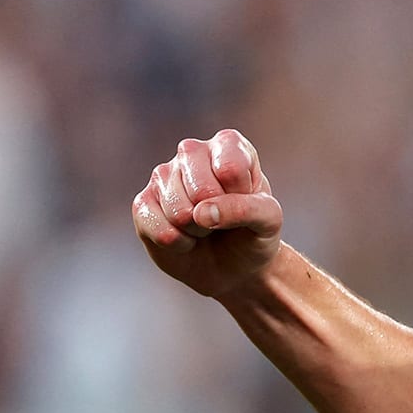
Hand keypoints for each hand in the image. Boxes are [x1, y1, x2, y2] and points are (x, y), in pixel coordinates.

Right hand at [132, 128, 285, 298]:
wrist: (234, 266)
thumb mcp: (269, 221)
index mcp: (228, 145)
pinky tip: (185, 238)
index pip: (230, 169)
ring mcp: (164, 175)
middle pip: (201, 189)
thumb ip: (247, 209)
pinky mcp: (143, 202)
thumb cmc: (254, 233)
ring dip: (198, 231)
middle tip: (223, 219)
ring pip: (178, 211)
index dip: (242, 197)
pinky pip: (155, 226)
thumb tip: (201, 212)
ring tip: (205, 228)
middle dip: (217, 216)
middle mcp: (192, 152)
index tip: (249, 203)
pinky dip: (177, 243)